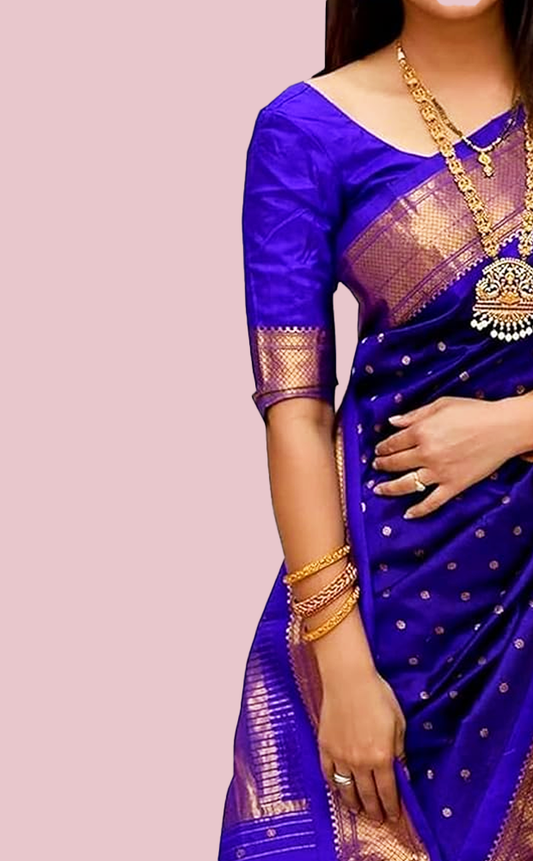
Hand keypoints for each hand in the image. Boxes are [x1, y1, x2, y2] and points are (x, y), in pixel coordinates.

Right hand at [318, 668, 405, 822]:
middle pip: (367, 795)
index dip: (391, 807)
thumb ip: (399, 750)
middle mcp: (360, 762)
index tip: (394, 816)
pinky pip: (329, 774)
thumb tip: (401, 770)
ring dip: (354, 803)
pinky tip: (339, 790)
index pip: (387, 791)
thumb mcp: (398, 723)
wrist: (348, 680)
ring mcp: (340, 757)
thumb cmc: (377, 696)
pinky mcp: (325, 748)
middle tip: (378, 819)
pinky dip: (334, 786)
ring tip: (358, 810)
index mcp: (381, 757)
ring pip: (347, 789)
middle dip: (374, 810)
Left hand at [372, 395, 521, 518]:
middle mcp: (426, 453)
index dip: (383, 447)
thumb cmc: (475, 412)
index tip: (378, 450)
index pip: (393, 443)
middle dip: (383, 465)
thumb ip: (414, 414)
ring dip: (389, 488)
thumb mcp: (441, 404)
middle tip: (377, 466)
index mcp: (421, 431)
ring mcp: (439, 472)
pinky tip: (407, 513)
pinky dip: (419, 510)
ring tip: (379, 489)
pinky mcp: (453, 485)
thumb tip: (392, 422)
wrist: (503, 428)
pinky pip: (432, 502)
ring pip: (406, 485)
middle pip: (396, 463)